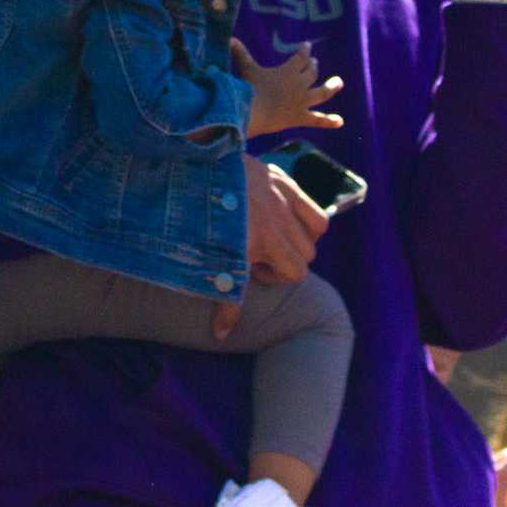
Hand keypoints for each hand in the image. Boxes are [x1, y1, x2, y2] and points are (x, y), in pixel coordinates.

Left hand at [210, 156, 326, 337]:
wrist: (191, 171)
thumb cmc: (198, 224)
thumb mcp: (213, 261)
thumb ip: (225, 299)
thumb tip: (221, 335)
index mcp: (264, 241)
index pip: (297, 272)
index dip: (277, 277)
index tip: (254, 269)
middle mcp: (278, 220)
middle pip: (306, 255)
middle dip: (287, 261)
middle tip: (260, 255)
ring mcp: (282, 197)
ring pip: (315, 232)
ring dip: (300, 240)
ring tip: (276, 238)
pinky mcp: (281, 180)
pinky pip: (313, 207)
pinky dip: (307, 218)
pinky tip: (287, 219)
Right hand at [231, 38, 343, 136]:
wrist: (254, 111)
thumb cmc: (250, 87)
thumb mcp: (246, 69)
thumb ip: (241, 54)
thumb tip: (231, 39)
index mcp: (288, 71)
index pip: (300, 57)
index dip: (304, 51)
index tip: (307, 46)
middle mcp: (299, 84)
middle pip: (311, 73)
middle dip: (313, 67)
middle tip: (315, 63)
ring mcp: (302, 102)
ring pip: (321, 92)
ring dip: (331, 87)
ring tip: (339, 82)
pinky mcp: (300, 117)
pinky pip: (317, 120)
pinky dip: (329, 121)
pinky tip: (340, 122)